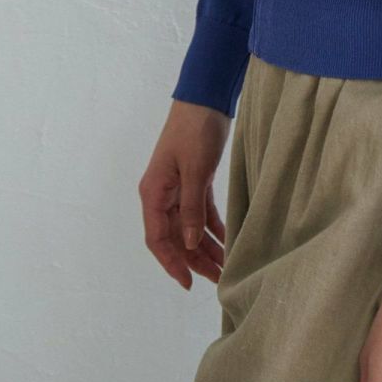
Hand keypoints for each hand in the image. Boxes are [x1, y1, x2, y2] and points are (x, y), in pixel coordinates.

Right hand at [139, 98, 230, 289]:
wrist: (206, 97)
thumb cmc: (195, 130)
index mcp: (154, 193)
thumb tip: (188, 243)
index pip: (157, 238)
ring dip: (206, 246)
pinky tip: (228, 241)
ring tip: (226, 267)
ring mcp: (178, 187)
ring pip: (189, 227)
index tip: (188, 284)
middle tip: (218, 279)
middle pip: (175, 237)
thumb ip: (191, 208)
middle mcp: (162, 194)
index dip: (171, 263)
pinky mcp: (195, 180)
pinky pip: (201, 211)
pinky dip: (213, 227)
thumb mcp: (195, 170)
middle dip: (194, 260)